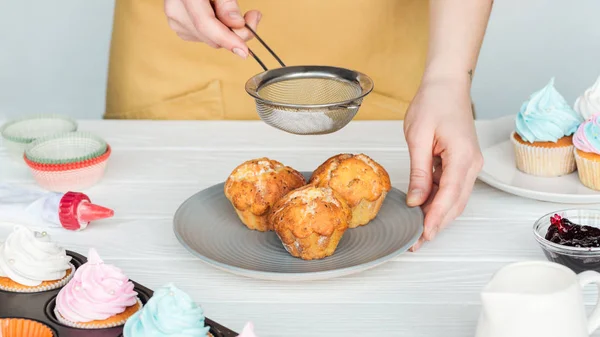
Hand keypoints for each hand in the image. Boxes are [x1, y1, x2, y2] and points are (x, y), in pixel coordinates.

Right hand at [164, 0, 260, 57]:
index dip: (226, 39)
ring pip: (211, 40)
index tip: (244, 50)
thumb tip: (237, 24)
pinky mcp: (181, 29)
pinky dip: (218, 31)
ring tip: (231, 11)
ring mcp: (176, 23)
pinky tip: (217, 15)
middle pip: (211, 36)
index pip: (205, 24)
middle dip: (236, 33)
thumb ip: (226, 3)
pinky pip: (206, 38)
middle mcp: (176, 12)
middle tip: (254, 17)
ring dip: (227, 32)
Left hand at [403, 77, 482, 250]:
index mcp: (463, 156)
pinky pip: (451, 188)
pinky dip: (438, 202)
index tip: (423, 234)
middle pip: (456, 203)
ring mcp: (469, 164)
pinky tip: (423, 211)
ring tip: (418, 231)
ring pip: (455, 199)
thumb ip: (419, 171)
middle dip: (437, 224)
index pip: (450, 195)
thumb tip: (417, 200)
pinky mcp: (462, 163)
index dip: (436, 218)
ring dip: (438, 216)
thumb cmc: (433, 102)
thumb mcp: (418, 136)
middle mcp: (471, 164)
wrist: (447, 85)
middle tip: (416, 242)